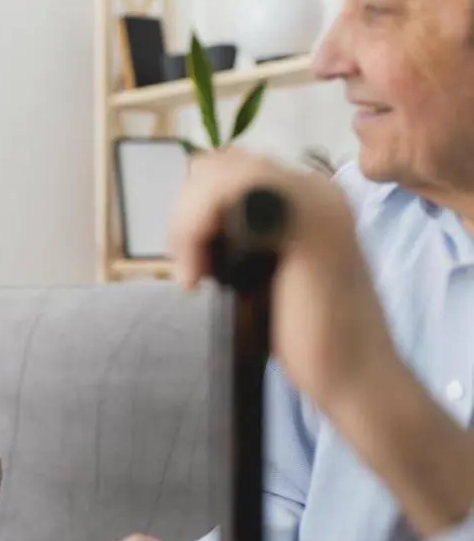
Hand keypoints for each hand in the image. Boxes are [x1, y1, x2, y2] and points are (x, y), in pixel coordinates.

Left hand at [167, 149, 401, 411]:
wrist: (355, 375)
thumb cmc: (307, 335)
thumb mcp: (259, 271)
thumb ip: (237, 236)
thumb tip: (190, 223)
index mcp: (307, 196)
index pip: (228, 169)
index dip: (195, 208)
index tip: (192, 261)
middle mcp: (314, 188)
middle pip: (218, 165)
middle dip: (187, 215)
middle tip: (190, 270)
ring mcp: (314, 201)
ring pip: (218, 174)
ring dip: (187, 224)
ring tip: (194, 275)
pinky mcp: (306, 225)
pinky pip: (229, 193)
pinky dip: (195, 229)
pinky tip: (198, 276)